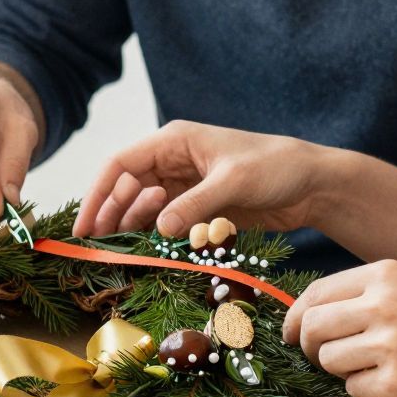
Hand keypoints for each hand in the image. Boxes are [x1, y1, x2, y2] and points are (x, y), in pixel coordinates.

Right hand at [75, 121, 328, 238]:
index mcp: (174, 142)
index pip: (121, 165)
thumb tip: (159, 228)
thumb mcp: (234, 181)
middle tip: (95, 247)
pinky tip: (148, 254)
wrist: (312, 184)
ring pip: (143, 210)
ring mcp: (184, 187)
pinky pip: (165, 224)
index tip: (84, 226)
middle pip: (126, 189)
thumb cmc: (275, 167)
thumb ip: (195, 204)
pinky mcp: (197, 209)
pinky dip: (154, 239)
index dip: (98, 193)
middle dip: (109, 216)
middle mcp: (173, 163)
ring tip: (119, 253)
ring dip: (130, 230)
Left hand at [283, 258, 396, 396]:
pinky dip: (365, 390)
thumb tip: (312, 315)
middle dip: (308, 347)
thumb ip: (368, 295)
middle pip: (310, 328)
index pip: (314, 294)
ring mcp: (389, 343)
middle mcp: (382, 304)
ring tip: (375, 367)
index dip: (293, 318)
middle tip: (323, 358)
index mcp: (385, 274)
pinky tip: (395, 383)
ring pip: (327, 360)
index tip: (289, 334)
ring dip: (341, 370)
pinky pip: (352, 389)